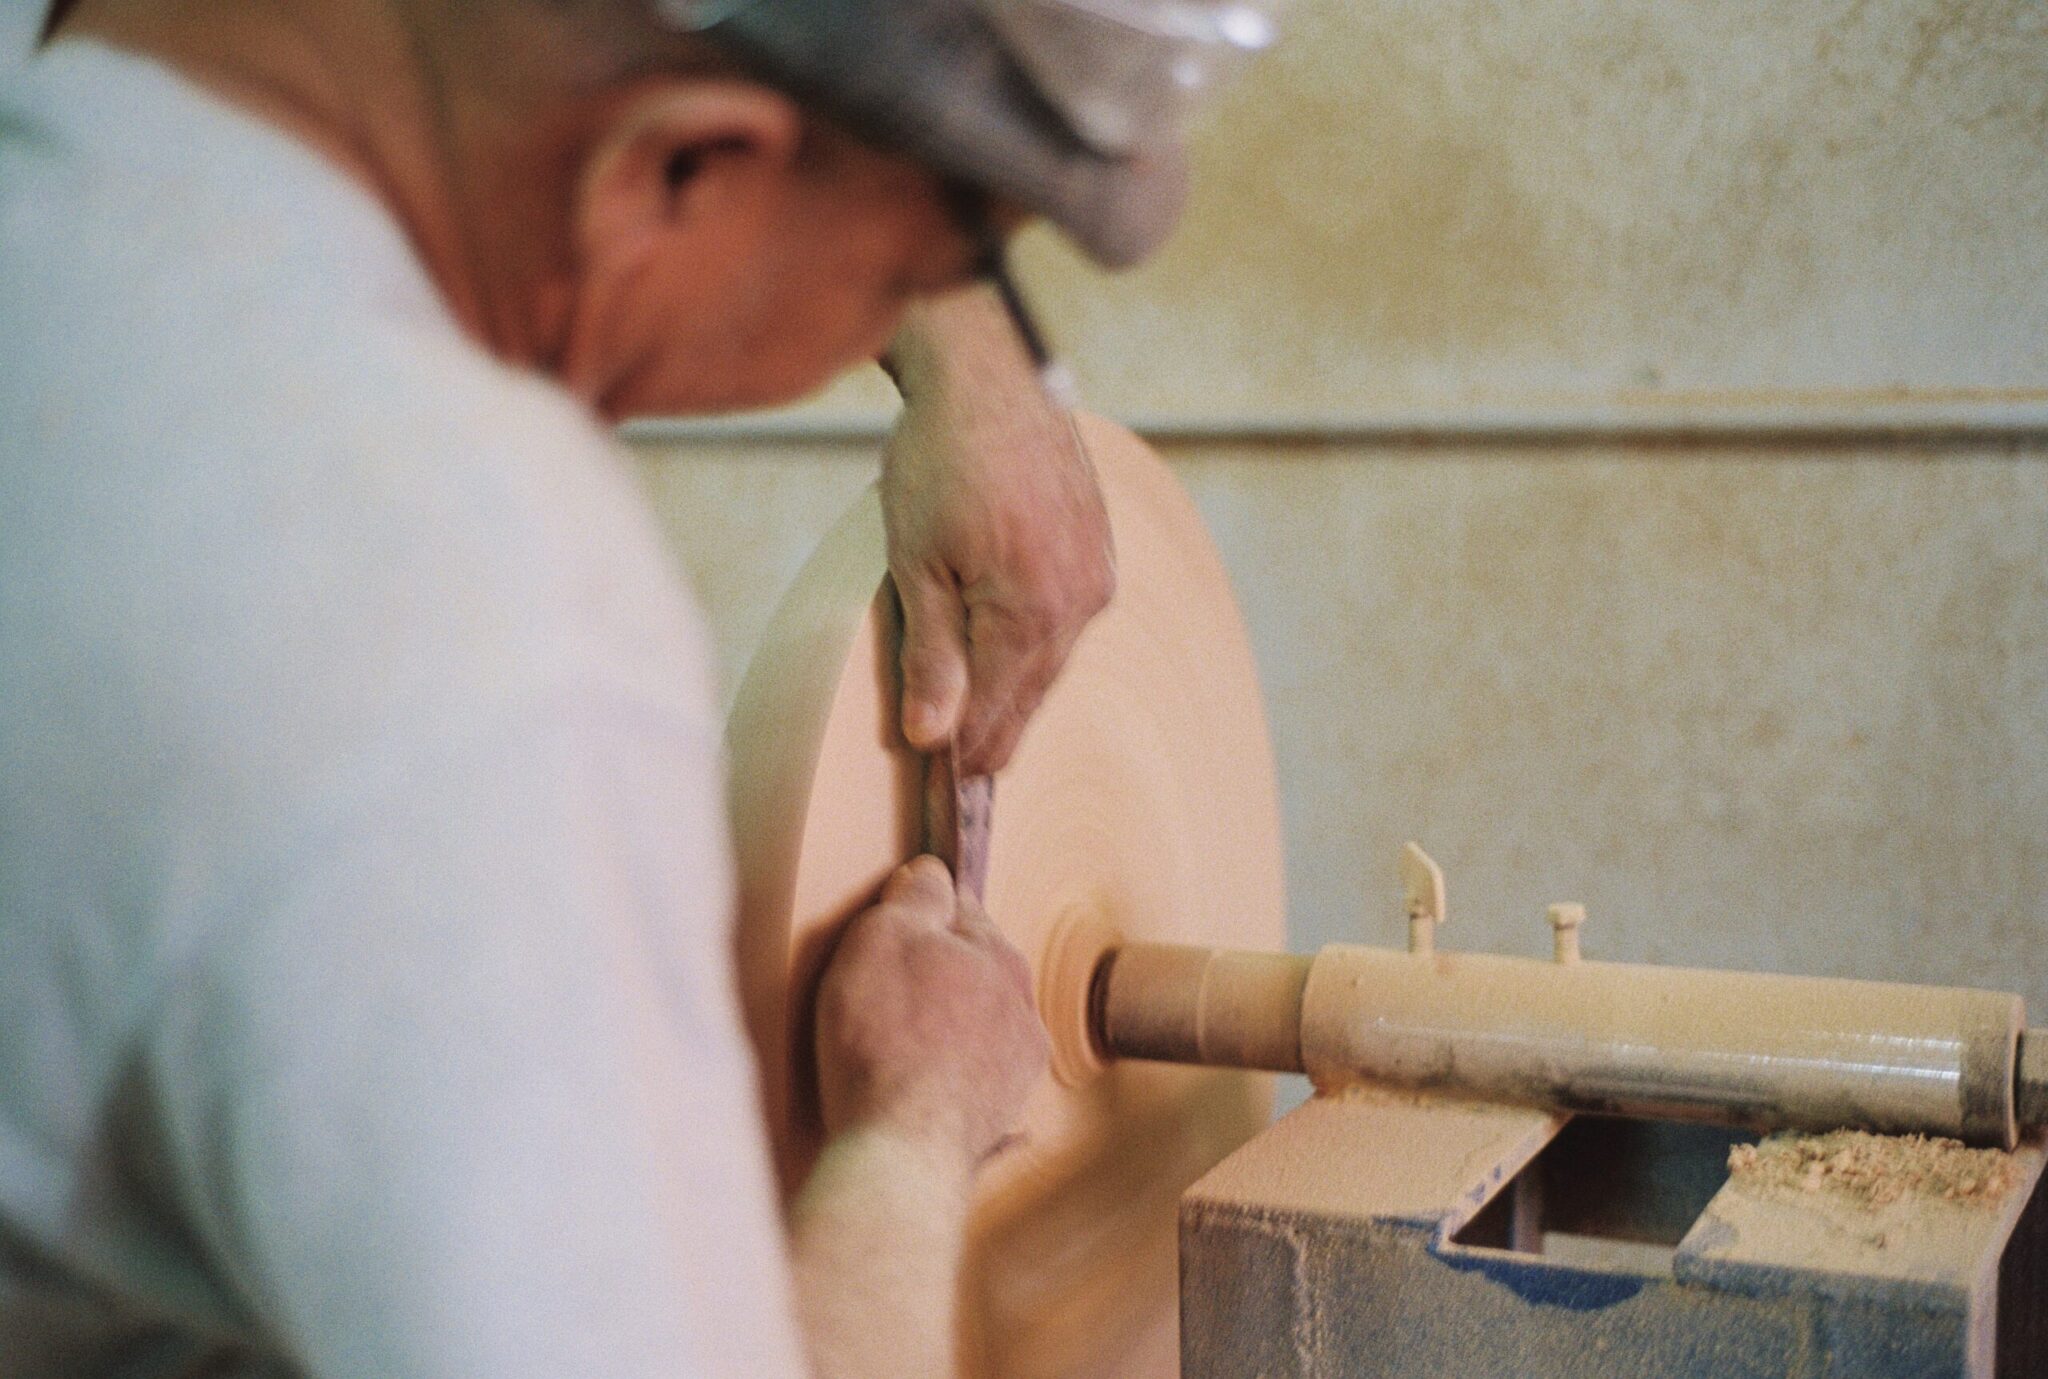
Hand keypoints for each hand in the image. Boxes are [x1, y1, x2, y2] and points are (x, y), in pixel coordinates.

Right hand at [813, 857, 1049, 1163]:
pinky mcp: (1000, 1113)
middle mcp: (1022, 1005)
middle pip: (973, 968)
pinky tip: (915, 1086)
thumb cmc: (883, 1038)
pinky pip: (973, 1079)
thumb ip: (914, 897)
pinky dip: (949, 1077)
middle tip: (882, 991)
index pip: (960, 909)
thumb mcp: (882, 938)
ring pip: (978, 1025)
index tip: (890, 930)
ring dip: (947, 1028)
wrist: (900, 1148)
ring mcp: (1017, 1065)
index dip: (920, 914)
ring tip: (895, 1046)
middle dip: (937, 972)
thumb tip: (932, 872)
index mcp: (997, 953)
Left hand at [881, 288, 1114, 774]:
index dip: (962, 755)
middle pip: (1029, 697)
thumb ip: (931, 656)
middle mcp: (1078, 604)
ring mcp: (1095, 577)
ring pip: (1050, 663)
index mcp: (1029, 613)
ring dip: (1016, 694)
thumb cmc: (940, 460)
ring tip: (985, 736)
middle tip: (962, 783)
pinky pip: (1067, 624)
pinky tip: (1014, 662)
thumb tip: (931, 738)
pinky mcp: (1098, 552)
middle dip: (992, 736)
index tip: (939, 794)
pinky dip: (1035, 649)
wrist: (991, 376)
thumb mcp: (915, 562)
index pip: (992, 713)